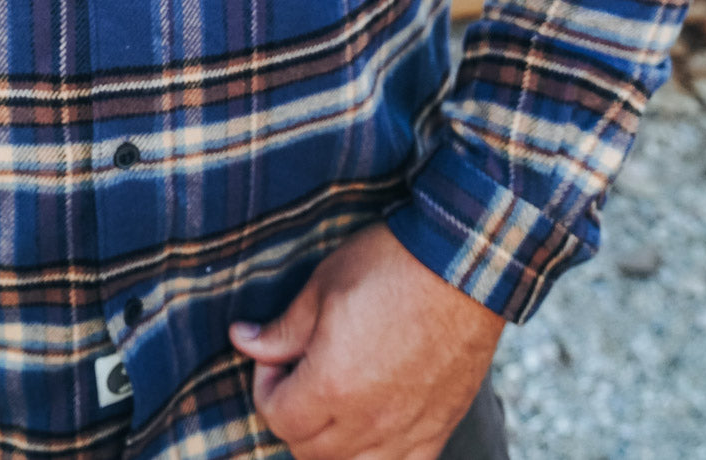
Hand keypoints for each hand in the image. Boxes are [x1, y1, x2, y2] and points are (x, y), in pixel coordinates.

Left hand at [229, 222, 504, 459]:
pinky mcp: (438, 429)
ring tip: (333, 397)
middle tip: (300, 373)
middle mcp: (368, 421)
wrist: (462, 265)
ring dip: (330, 441)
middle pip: (308, 450)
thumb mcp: (323, 285)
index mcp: (331, 385)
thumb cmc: (390, 266)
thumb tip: (242, 340)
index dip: (266, 386)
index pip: (277, 417)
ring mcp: (407, 431)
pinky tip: (372, 423)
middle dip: (292, 415)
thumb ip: (283, 328)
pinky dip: (376, 454)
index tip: (276, 357)